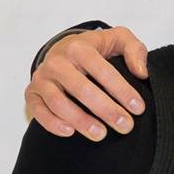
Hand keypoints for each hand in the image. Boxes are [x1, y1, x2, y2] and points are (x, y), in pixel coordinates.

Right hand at [24, 28, 148, 139]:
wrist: (63, 49)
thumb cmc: (95, 48)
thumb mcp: (119, 39)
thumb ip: (134, 50)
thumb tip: (141, 73)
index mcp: (80, 47)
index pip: (103, 71)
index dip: (122, 91)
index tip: (138, 108)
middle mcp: (58, 62)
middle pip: (82, 89)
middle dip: (106, 110)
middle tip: (125, 125)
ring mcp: (42, 78)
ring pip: (59, 102)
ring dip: (81, 121)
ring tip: (101, 134)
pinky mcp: (31, 92)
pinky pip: (38, 110)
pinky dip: (52, 123)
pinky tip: (71, 132)